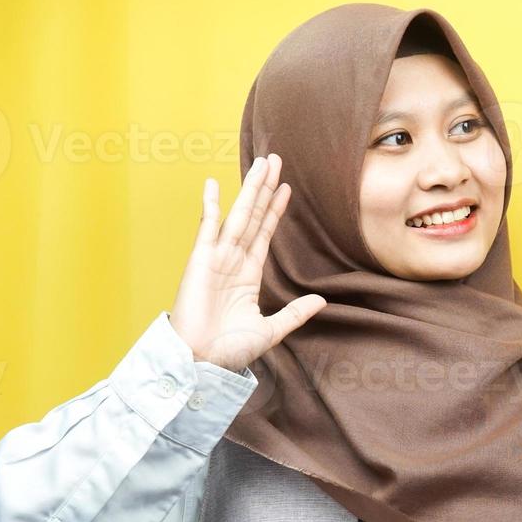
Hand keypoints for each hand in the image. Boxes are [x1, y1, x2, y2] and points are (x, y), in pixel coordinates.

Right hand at [168, 153, 325, 371]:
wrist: (201, 361)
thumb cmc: (229, 350)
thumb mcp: (271, 329)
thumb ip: (295, 313)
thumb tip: (322, 301)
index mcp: (249, 274)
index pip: (265, 233)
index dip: (275, 210)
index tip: (286, 188)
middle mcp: (233, 260)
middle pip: (254, 216)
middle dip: (264, 188)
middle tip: (275, 160)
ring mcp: (216, 257)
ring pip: (238, 215)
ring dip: (250, 189)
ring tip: (261, 164)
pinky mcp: (200, 260)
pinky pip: (207, 227)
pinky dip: (210, 205)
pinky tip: (212, 183)